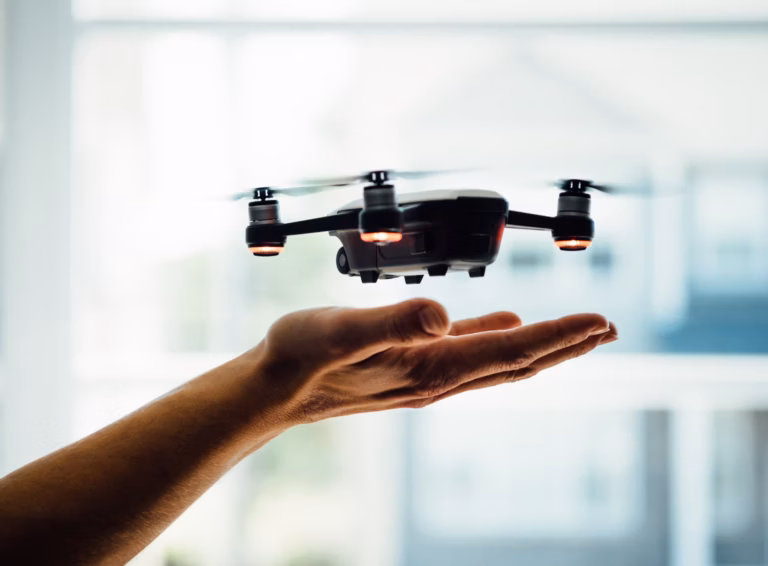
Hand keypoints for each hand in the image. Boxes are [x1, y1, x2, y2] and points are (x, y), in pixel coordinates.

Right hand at [246, 299, 616, 423]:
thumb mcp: (339, 330)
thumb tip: (446, 313)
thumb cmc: (299, 357)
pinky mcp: (411, 365)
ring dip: (540, 345)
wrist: (273, 389)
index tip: (598, 321)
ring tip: (573, 332)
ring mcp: (426, 374)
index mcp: (430, 365)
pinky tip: (504, 323)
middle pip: (517, 361)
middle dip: (565, 345)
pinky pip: (468, 352)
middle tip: (606, 329)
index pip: (510, 350)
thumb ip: (393, 320)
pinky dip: (498, 338)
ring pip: (499, 359)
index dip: (557, 334)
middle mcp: (437, 377)